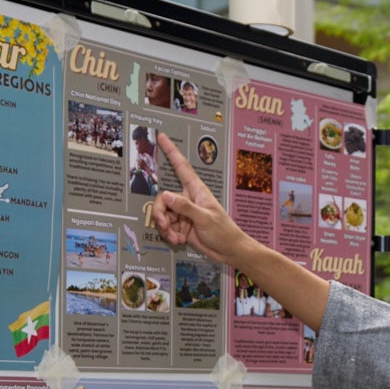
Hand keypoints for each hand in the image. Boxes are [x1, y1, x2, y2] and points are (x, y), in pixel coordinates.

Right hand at [152, 133, 251, 264]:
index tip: (162, 137)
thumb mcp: (205, 218)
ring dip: (165, 227)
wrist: (229, 251)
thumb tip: (167, 195)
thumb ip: (185, 207)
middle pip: (164, 198)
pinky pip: (167, 226)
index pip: (182, 166)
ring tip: (175, 236)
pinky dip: (170, 234)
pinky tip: (179, 240)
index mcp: (197, 190)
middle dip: (160, 213)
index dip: (172, 151)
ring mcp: (184, 213)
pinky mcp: (182, 225)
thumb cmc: (224, 232)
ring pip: (163, 214)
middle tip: (164, 225)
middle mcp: (189, 199)